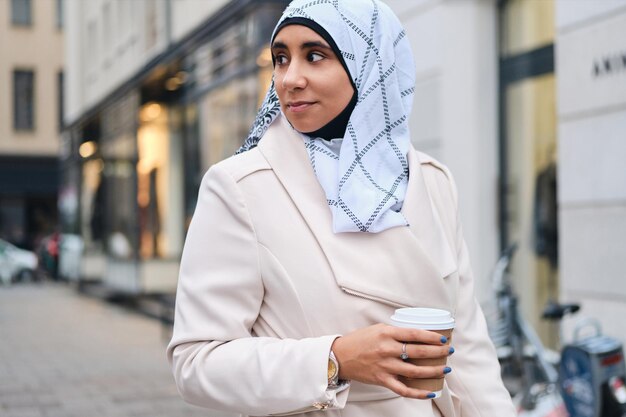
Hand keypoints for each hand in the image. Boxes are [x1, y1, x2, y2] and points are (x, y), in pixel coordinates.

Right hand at [331, 323, 450, 398]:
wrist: (340, 356)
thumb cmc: (359, 341)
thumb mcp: (378, 329)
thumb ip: (396, 331)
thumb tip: (417, 334)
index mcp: (387, 333)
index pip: (415, 334)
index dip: (432, 337)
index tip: (443, 338)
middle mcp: (387, 350)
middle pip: (419, 352)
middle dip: (438, 352)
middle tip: (449, 351)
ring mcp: (385, 366)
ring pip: (415, 371)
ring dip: (433, 371)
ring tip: (445, 369)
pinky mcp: (383, 380)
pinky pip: (403, 389)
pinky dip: (418, 393)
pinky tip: (430, 392)